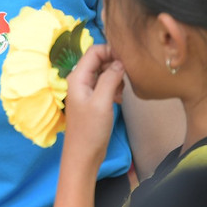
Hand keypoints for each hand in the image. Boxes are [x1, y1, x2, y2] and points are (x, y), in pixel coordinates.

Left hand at [62, 44, 125, 171]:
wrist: (84, 155)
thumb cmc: (91, 130)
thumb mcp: (102, 102)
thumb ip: (110, 79)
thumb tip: (120, 62)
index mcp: (78, 77)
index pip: (94, 51)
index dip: (111, 51)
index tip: (128, 59)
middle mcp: (80, 80)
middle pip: (100, 60)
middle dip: (115, 66)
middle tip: (127, 79)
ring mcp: (86, 90)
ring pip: (105, 73)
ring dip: (116, 78)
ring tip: (121, 93)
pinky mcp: (93, 99)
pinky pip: (106, 85)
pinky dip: (115, 88)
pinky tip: (119, 99)